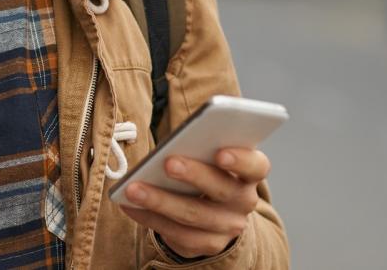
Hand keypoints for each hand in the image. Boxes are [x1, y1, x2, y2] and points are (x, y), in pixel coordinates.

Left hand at [119, 147, 269, 259]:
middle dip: (194, 175)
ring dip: (161, 200)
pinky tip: (130, 206)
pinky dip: (150, 218)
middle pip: (222, 190)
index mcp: (250, 173)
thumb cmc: (207, 169)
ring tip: (133, 188)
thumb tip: (175, 142)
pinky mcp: (208, 244)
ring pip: (194, 215)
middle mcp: (244, 201)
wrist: (216, 210)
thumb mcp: (210, 154)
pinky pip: (178, 234)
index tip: (220, 152)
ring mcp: (228, 226)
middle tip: (168, 162)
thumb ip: (201, 146)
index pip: (256, 166)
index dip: (241, 159)